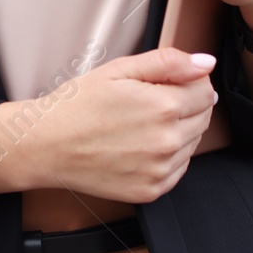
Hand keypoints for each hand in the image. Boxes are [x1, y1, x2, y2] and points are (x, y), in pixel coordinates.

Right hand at [0, 48, 217, 201]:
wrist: (46, 145)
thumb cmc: (77, 105)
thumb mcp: (119, 70)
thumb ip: (167, 62)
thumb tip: (205, 63)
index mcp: (163, 106)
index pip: (206, 91)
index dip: (190, 81)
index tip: (169, 81)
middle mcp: (168, 141)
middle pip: (204, 117)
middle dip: (186, 104)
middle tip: (150, 100)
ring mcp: (160, 170)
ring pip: (193, 143)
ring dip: (178, 129)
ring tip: (141, 122)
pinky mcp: (151, 190)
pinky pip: (179, 168)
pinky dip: (168, 156)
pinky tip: (140, 144)